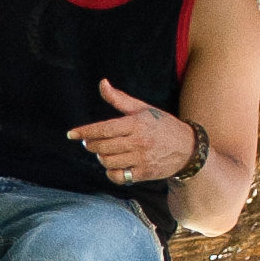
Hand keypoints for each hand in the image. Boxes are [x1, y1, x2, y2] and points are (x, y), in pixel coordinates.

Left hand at [65, 77, 192, 186]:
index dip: (85, 132)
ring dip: (101, 158)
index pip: (104, 128)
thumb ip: (119, 99)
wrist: (188, 148)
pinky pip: (119, 176)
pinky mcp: (144, 173)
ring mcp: (142, 159)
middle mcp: (139, 141)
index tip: (71, 134)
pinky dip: (111, 172)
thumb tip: (102, 83)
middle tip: (89, 143)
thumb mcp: (143, 109)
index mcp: (137, 123)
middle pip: (103, 147)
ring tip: (104, 152)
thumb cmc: (162, 125)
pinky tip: (114, 166)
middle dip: (91, 145)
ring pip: (108, 162)